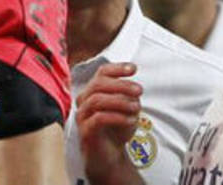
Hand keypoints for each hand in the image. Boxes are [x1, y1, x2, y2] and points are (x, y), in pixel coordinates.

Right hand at [75, 62, 144, 184]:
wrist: (109, 155)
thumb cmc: (116, 128)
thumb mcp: (127, 108)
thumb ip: (129, 96)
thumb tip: (134, 88)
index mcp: (94, 90)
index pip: (102, 72)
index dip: (117, 68)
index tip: (133, 69)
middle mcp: (84, 100)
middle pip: (99, 83)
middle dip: (121, 85)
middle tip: (139, 90)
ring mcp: (83, 115)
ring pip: (97, 100)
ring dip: (120, 101)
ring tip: (137, 107)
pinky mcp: (85, 130)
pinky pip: (98, 118)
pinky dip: (117, 117)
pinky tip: (130, 120)